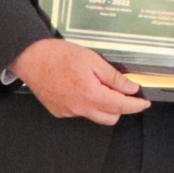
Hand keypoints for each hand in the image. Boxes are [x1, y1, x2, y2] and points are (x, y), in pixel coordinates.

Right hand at [9, 38, 150, 124]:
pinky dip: (85, 103)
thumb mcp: (92, 59)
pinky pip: (79, 112)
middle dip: (120, 106)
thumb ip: (113, 77)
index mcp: (91, 95)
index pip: (121, 106)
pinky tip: (78, 87)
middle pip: (110, 117)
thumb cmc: (58, 55)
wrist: (29, 58)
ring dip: (102, 105)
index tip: (144, 103)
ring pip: (94, 115)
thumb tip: (130, 88)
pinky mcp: (59, 111)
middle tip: (120, 90)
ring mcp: (68, 112)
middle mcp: (80, 108)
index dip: (136, 105)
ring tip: (96, 84)